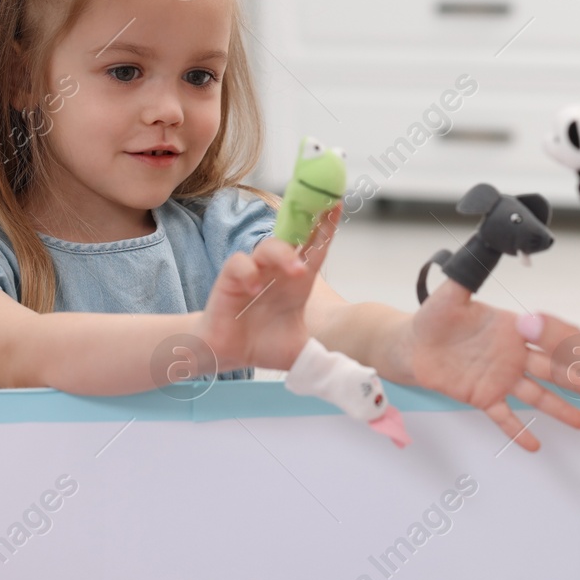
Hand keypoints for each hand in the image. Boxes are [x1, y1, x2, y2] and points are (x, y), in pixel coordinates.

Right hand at [199, 205, 340, 373]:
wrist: (227, 354)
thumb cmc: (263, 345)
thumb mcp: (301, 352)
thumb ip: (324, 358)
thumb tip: (352, 375)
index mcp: (297, 284)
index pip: (314, 249)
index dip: (326, 227)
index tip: (339, 203)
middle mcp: (277, 272)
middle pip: (293, 237)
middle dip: (307, 220)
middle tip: (324, 215)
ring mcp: (254, 272)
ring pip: (268, 247)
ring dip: (283, 253)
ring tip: (296, 272)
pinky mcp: (230, 280)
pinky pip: (239, 265)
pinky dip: (248, 272)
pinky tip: (254, 288)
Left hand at [398, 279, 579, 451]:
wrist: (412, 346)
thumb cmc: (433, 317)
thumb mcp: (452, 292)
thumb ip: (472, 271)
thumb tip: (488, 239)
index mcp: (513, 329)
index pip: (547, 336)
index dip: (569, 345)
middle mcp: (514, 355)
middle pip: (551, 368)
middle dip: (577, 378)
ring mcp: (502, 379)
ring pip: (536, 397)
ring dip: (559, 409)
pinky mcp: (484, 398)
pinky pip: (504, 418)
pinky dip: (518, 432)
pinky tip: (535, 446)